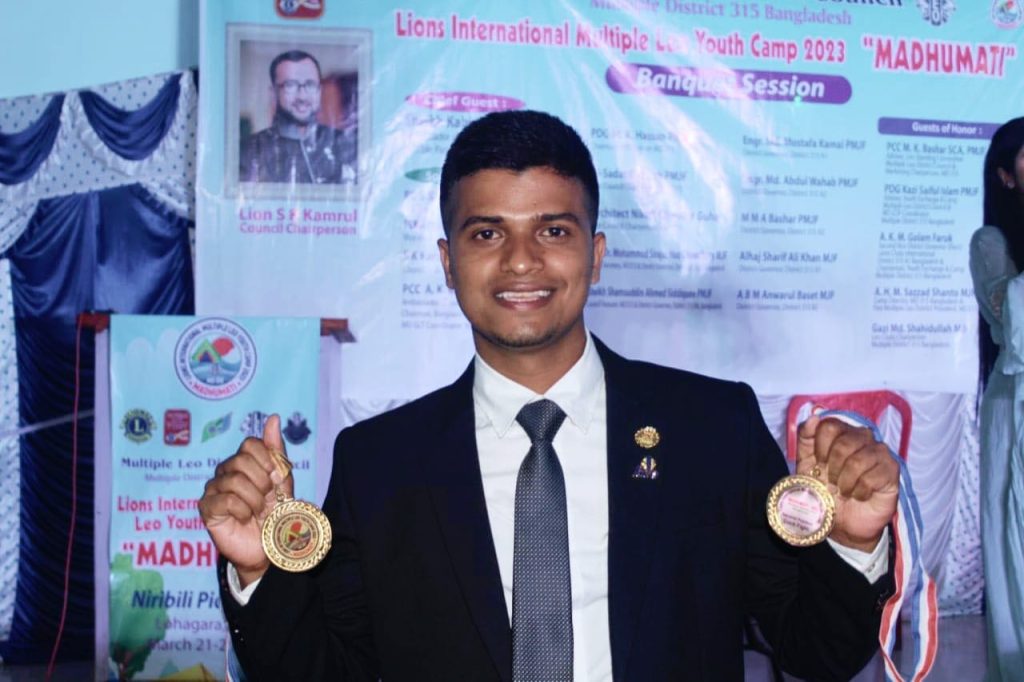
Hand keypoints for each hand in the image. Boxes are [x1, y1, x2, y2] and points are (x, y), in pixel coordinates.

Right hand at [198, 414, 292, 585]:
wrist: (270, 546)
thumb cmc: (276, 512)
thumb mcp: (282, 480)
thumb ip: (276, 450)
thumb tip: (273, 417)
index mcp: (244, 462)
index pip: (251, 444)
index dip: (267, 460)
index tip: (276, 479)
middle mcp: (225, 471)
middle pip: (241, 460)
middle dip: (262, 482)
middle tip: (266, 499)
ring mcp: (214, 489)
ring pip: (234, 480)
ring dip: (254, 499)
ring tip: (257, 511)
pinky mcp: (207, 508)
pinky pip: (225, 499)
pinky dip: (242, 510)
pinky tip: (244, 519)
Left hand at [796, 414, 898, 552]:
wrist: (843, 522)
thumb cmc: (825, 490)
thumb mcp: (806, 465)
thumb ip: (806, 439)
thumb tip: (814, 418)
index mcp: (842, 432)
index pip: (830, 425)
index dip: (820, 447)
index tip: (819, 464)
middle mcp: (863, 437)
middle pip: (844, 443)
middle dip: (832, 468)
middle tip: (832, 482)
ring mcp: (880, 453)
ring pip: (858, 461)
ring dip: (845, 482)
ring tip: (844, 491)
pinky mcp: (891, 471)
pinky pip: (871, 478)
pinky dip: (859, 492)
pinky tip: (859, 496)